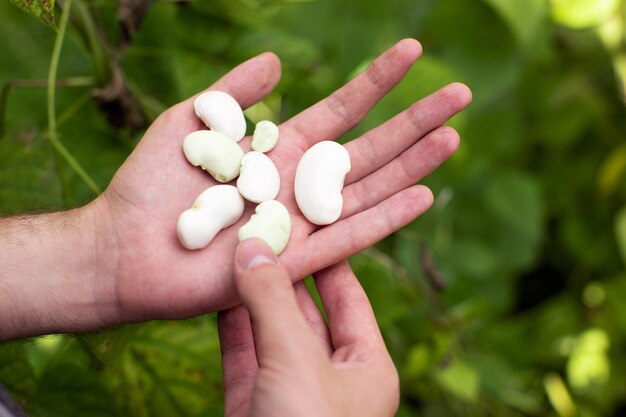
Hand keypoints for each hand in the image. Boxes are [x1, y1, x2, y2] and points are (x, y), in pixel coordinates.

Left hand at [91, 38, 470, 323]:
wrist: (126, 248)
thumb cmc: (151, 184)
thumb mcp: (193, 120)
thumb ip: (235, 92)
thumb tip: (280, 61)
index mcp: (280, 149)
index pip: (341, 109)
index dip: (377, 81)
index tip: (412, 52)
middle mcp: (299, 183)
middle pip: (370, 148)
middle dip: (414, 121)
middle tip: (460, 94)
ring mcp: (301, 222)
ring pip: (370, 190)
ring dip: (413, 165)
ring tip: (453, 138)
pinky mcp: (295, 259)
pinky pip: (350, 238)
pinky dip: (386, 219)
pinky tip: (423, 196)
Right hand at [218, 238, 398, 416]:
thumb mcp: (296, 359)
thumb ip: (273, 301)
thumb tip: (251, 248)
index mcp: (367, 369)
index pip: (349, 299)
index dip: (328, 260)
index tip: (307, 226)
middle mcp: (331, 379)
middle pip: (307, 313)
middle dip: (283, 275)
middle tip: (262, 234)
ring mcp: (290, 393)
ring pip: (271, 334)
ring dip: (253, 298)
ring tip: (236, 255)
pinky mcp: (252, 406)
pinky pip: (243, 356)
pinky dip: (232, 327)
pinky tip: (218, 295)